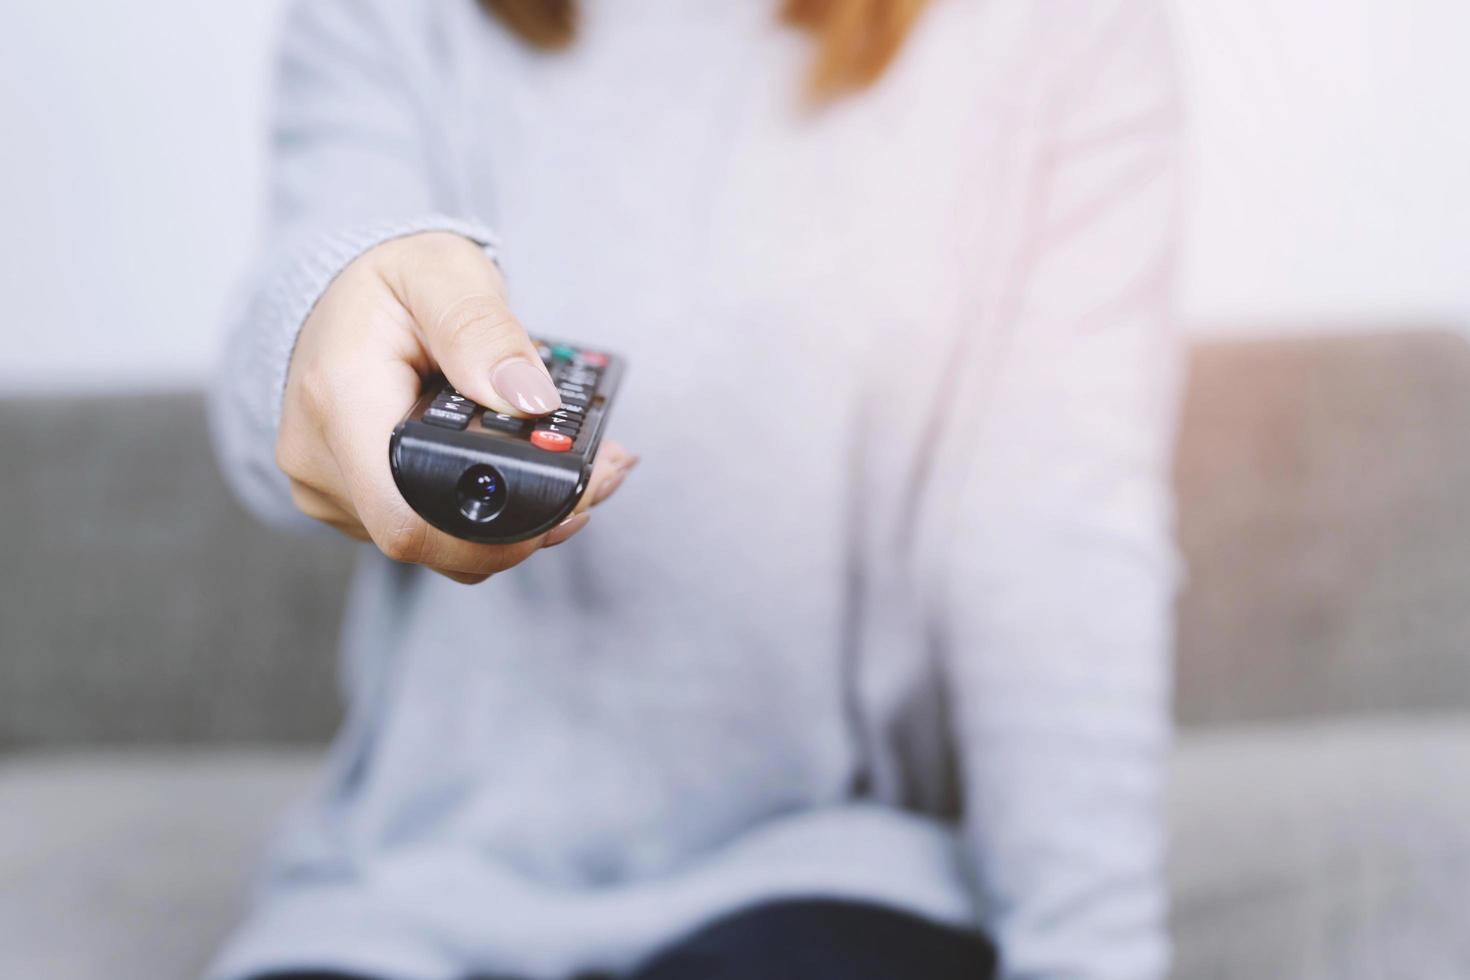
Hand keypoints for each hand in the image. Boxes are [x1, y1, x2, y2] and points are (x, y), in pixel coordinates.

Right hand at [275, 232, 634, 583]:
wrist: (344, 290)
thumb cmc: (392, 276)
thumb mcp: (444, 274)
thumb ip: (483, 332)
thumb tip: (528, 400)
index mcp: (340, 405)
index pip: (410, 522)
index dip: (496, 533)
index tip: (568, 498)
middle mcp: (323, 463)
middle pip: (438, 542)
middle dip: (532, 521)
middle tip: (601, 472)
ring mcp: (335, 491)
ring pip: (442, 542)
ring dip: (520, 517)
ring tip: (581, 464)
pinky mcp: (356, 502)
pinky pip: (432, 526)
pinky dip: (490, 505)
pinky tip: (532, 468)